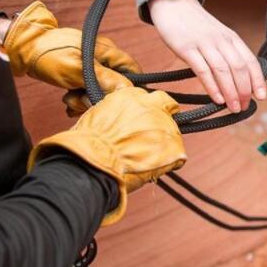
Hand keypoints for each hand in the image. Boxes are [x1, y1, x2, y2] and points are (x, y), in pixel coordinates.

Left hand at [3, 1, 137, 99]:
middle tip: (81, 101)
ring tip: (70, 100)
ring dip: (85, 100)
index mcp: (107, 52)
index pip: (133, 70)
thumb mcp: (78, 69)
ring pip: (99, 89)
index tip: (117, 102)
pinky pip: (86, 90)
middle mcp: (102, 57)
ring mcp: (90, 65)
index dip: (130, 87)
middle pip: (115, 84)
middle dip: (100, 98)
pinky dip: (78, 98)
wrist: (22, 49)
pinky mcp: (79, 72)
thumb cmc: (49, 55)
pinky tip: (67, 100)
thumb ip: (104, 79)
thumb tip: (128, 89)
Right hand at [29, 87, 186, 224]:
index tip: (141, 122)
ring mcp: (165, 125)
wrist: (94, 162)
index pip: (147, 97)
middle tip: (153, 136)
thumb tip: (123, 123)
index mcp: (131, 95)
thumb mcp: (98, 117)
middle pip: (167, 105)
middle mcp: (151, 105)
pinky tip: (149, 170)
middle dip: (163, 117)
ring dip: (163, 144)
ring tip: (144, 160)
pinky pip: (178, 157)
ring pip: (173, 133)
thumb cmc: (89, 144)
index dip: (146, 111)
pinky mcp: (174, 147)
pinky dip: (168, 165)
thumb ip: (117, 114)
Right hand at [148, 0, 266, 112]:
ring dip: (231, 92)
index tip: (261, 96)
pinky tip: (217, 98)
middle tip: (244, 107)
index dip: (258, 80)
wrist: (174, 4)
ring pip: (223, 70)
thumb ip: (228, 53)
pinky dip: (212, 86)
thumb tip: (240, 79)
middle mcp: (221, 41)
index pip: (250, 61)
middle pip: (239, 68)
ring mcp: (204, 44)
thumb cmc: (196, 25)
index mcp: (232, 38)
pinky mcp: (187, 48)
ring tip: (234, 107)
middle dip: (244, 91)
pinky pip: (203, 70)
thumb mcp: (218, 36)